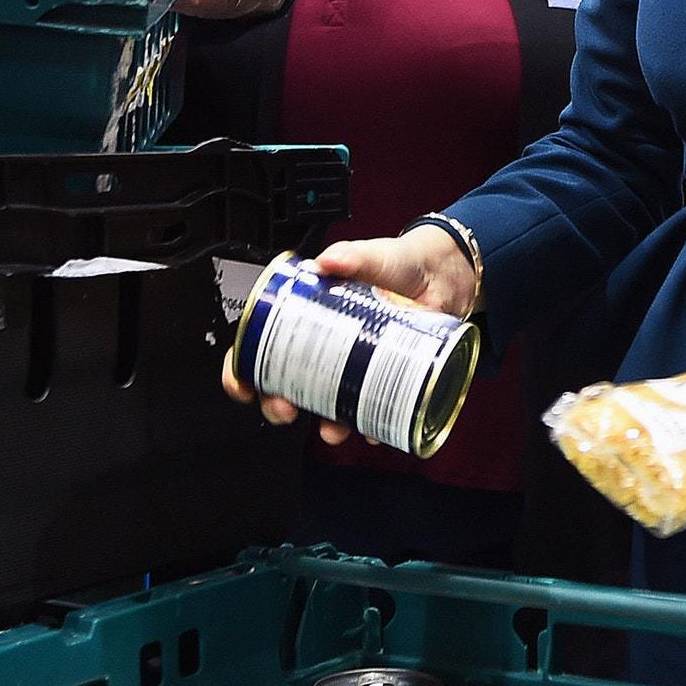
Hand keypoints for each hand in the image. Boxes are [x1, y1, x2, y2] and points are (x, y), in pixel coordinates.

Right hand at [222, 228, 478, 443]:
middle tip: (284, 407)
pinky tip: (373, 430)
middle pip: (285, 383)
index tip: (241, 384)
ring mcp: (354, 367)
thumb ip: (352, 255)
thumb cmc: (399, 264)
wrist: (444, 277)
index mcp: (308, 315)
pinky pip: (371, 411)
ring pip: (325, 405)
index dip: (242, 368)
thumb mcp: (373, 256)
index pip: (261, 345)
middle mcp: (325, 346)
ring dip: (323, 424)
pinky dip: (371, 425)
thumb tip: (328, 261)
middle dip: (276, 404)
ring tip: (331, 428)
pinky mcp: (385, 379)